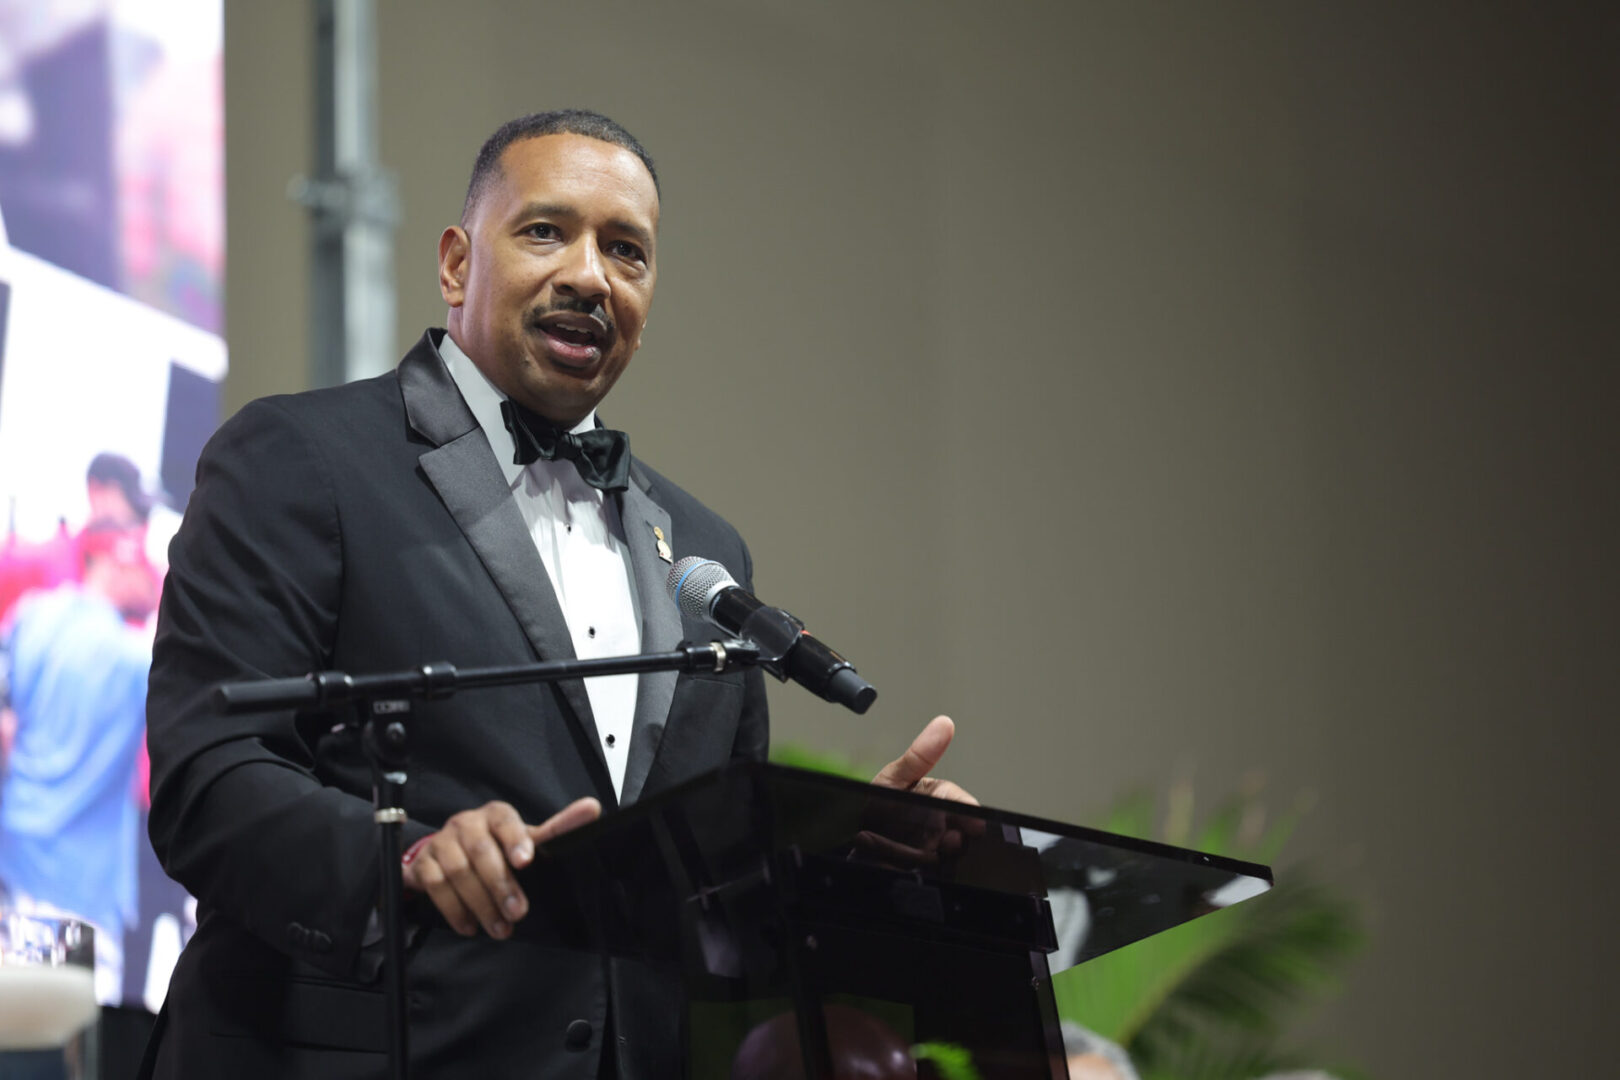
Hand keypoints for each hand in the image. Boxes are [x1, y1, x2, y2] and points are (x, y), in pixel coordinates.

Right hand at [401, 796, 599, 938]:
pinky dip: (453, 909)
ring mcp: (441, 842)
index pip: (505, 820)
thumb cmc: (497, 847)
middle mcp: (466, 823)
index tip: (526, 860)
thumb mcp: (527, 838)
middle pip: (482, 852)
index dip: (515, 839)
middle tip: (518, 912)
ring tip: (500, 928)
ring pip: (458, 871)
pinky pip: (435, 886)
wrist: (449, 854)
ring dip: (480, 904)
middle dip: (501, 885)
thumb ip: (558, 828)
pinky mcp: (422, 863)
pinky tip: (469, 926)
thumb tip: (592, 808)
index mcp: (495, 814)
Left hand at [857, 716, 981, 868]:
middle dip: (957, 839)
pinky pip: (925, 874)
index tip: (972, 819)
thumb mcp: (893, 776)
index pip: (962, 805)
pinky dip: (916, 870)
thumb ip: (919, 756)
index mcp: (938, 799)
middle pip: (960, 835)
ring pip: (944, 858)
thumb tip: (944, 724)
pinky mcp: (916, 871)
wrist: (846, 836)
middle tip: (949, 839)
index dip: (968, 813)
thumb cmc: (875, 802)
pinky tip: (904, 864)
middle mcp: (938, 826)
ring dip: (936, 856)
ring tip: (927, 851)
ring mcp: (928, 850)